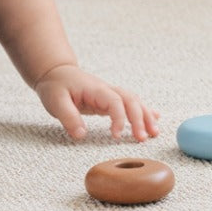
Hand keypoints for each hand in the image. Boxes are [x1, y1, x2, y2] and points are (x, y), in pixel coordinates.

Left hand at [34, 64, 159, 141]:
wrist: (55, 72)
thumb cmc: (55, 85)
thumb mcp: (55, 101)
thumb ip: (68, 117)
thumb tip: (81, 135)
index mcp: (95, 89)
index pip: (114, 102)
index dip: (119, 119)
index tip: (117, 135)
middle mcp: (106, 90)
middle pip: (130, 101)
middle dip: (140, 119)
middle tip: (143, 138)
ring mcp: (109, 94)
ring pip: (134, 102)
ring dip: (145, 116)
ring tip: (154, 133)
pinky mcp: (108, 100)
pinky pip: (130, 104)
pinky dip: (143, 111)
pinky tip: (155, 118)